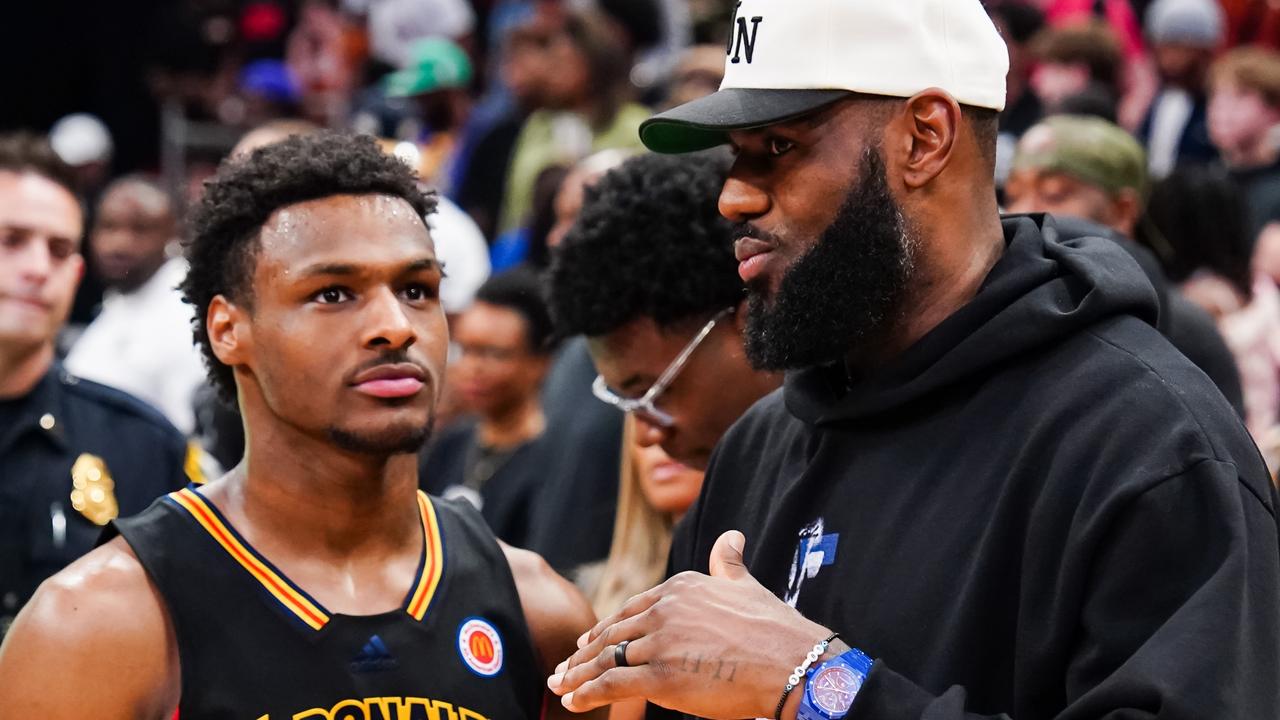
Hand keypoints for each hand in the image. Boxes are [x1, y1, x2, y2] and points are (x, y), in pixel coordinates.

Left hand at [547, 531, 831, 718]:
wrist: (791, 664)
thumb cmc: (775, 630)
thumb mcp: (745, 586)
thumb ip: (728, 563)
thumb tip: (731, 537)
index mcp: (681, 587)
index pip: (632, 609)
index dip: (607, 627)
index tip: (588, 639)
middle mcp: (664, 610)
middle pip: (613, 634)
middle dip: (584, 653)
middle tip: (564, 667)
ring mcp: (660, 643)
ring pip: (606, 659)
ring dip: (577, 675)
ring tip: (560, 686)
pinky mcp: (660, 676)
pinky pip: (611, 684)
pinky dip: (587, 694)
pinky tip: (574, 702)